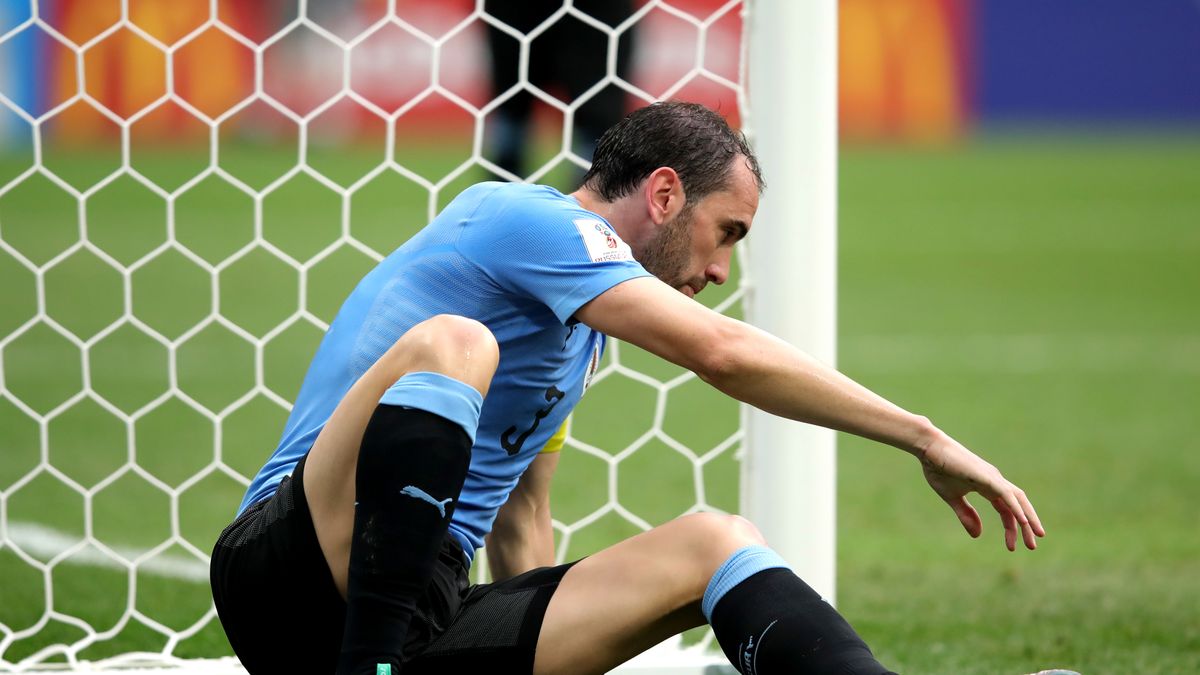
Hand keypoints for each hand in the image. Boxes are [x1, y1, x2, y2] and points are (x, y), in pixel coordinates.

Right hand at [918, 430, 1044, 550]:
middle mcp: (995, 482)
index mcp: (988, 487)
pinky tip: (1024, 521)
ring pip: (1018, 499)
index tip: (1012, 546)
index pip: (1006, 510)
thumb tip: (978, 535)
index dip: (1011, 528)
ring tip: (1035, 535)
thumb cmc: (939, 469)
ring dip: (1028, 518)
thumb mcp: (952, 498)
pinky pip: (1007, 494)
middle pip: (1018, 506)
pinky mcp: (987, 476)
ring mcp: (993, 478)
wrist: (930, 449)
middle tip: (1032, 546)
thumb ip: (965, 514)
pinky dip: (1017, 508)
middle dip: (1027, 526)